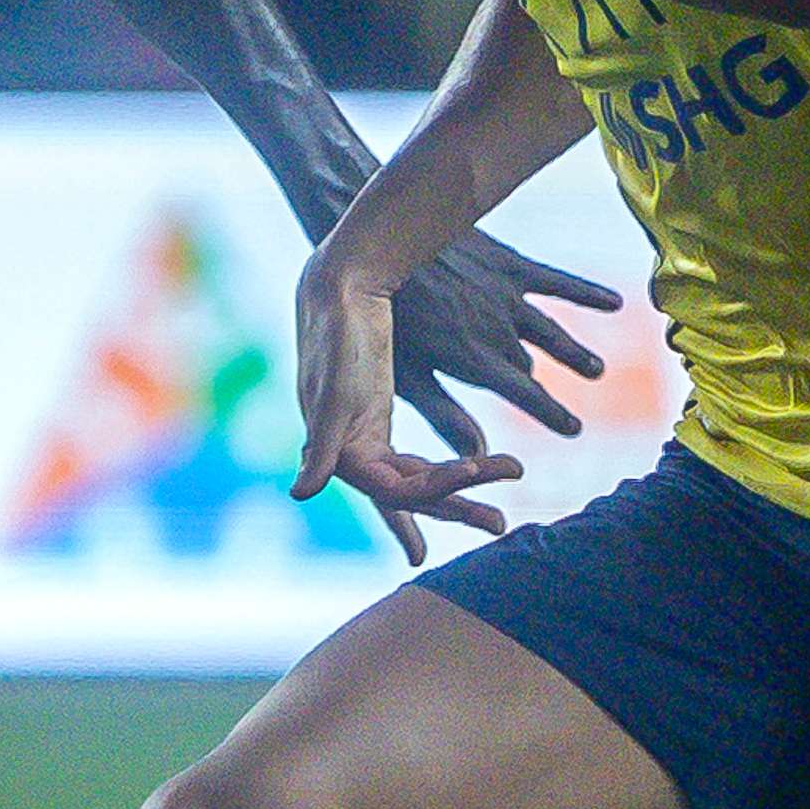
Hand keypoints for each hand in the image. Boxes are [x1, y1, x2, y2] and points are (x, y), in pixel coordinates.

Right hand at [293, 255, 521, 565]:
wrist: (340, 282)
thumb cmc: (337, 334)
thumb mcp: (334, 391)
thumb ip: (320, 445)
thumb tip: (300, 493)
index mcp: (340, 451)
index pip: (394, 491)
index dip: (428, 503)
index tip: (459, 505)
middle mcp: (349, 451)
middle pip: (411, 493)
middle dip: (456, 507)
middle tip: (500, 526)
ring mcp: (364, 434)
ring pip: (418, 475)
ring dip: (461, 482)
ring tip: (509, 476)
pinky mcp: (378, 413)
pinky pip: (415, 456)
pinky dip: (445, 465)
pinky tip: (473, 467)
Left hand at [382, 227, 626, 450]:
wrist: (380, 240)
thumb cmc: (384, 312)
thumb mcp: (407, 372)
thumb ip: (444, 415)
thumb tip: (477, 456)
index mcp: (473, 360)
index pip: (525, 396)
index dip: (552, 414)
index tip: (573, 429)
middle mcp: (498, 331)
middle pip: (530, 365)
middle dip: (551, 387)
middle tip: (574, 414)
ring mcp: (507, 296)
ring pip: (551, 331)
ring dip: (575, 353)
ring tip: (596, 370)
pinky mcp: (509, 263)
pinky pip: (557, 281)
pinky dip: (587, 294)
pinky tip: (616, 303)